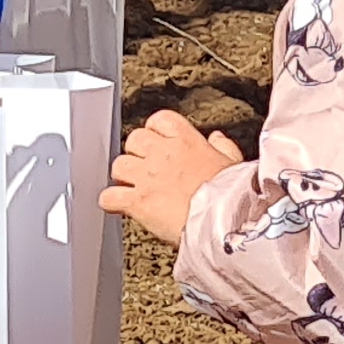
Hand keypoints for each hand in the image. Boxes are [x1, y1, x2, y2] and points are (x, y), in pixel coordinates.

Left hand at [104, 108, 248, 240]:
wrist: (222, 222)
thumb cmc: (231, 196)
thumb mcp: (234, 165)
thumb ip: (222, 148)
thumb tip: (217, 139)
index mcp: (186, 141)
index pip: (160, 120)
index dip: (155, 130)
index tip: (157, 140)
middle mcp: (162, 154)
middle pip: (134, 139)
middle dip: (136, 152)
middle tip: (143, 167)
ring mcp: (147, 177)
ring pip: (118, 165)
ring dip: (122, 176)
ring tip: (130, 186)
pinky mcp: (137, 201)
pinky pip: (109, 197)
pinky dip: (110, 202)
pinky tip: (117, 206)